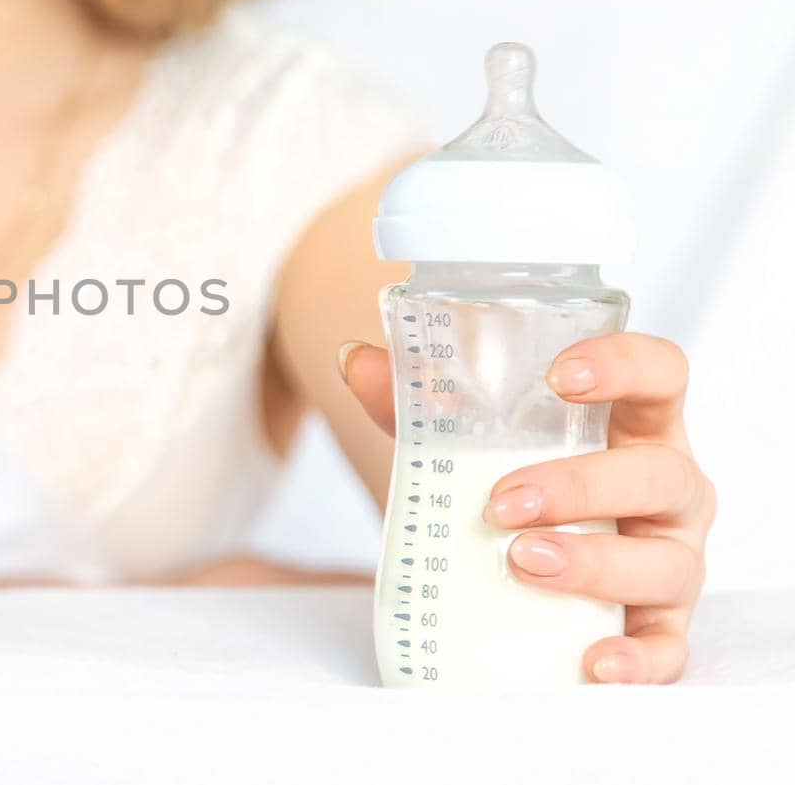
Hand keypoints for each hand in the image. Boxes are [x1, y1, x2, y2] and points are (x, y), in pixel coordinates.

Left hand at [340, 334, 713, 683]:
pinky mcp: (659, 625)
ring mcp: (670, 557)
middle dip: (581, 487)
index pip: (661, 373)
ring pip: (665, 563)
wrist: (515, 554)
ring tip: (522, 562)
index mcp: (635, 423)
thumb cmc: (512, 479)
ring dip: (595, 565)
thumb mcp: (466, 439)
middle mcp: (669, 487)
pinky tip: (595, 664)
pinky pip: (665, 648)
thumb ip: (414, 399)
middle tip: (502, 504)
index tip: (560, 376)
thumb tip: (354, 361)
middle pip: (658, 476)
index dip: (624, 365)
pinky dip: (638, 660)